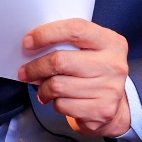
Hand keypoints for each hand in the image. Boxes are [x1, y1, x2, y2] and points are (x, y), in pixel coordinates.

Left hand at [18, 18, 131, 137]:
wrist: (116, 105)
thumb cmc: (95, 72)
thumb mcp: (91, 49)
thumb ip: (69, 43)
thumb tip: (33, 46)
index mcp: (111, 42)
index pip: (75, 29)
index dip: (47, 34)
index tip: (28, 42)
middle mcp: (113, 64)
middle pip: (60, 61)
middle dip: (36, 67)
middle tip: (26, 71)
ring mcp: (109, 89)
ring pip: (57, 86)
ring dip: (43, 88)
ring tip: (44, 88)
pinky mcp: (101, 111)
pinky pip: (62, 105)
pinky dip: (54, 103)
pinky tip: (60, 100)